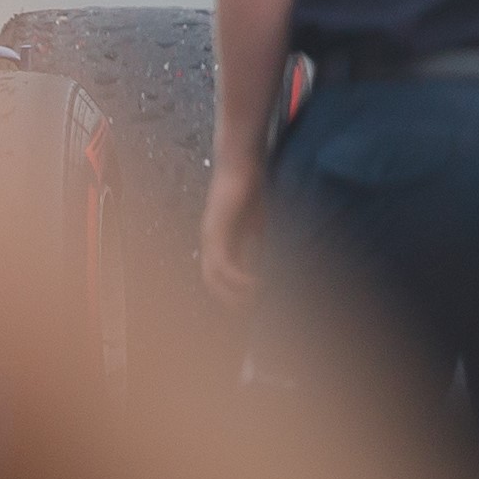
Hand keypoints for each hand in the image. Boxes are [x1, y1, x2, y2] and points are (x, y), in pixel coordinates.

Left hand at [200, 163, 266, 309]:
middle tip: (252, 313)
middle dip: (230, 300)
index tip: (253, 307)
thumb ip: (256, 245)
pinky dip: (237, 278)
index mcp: (221, 242)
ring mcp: (211, 236)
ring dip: (233, 294)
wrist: (242, 165)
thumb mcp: (256, 226)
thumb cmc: (250, 192)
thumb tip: (268, 267)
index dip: (233, 294)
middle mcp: (211, 242)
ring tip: (255, 302)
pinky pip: (222, 262)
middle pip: (211, 282)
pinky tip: (255, 284)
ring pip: (213, 276)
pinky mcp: (216, 230)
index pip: (219, 277)